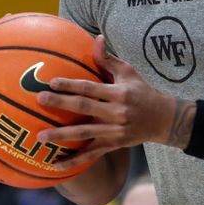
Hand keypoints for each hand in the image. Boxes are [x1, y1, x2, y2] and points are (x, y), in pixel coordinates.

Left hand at [36, 35, 185, 170]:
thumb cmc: (142, 91)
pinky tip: (55, 165)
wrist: (163, 120)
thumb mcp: (128, 72)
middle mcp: (117, 113)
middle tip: (40, 99)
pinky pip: (91, 155)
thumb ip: (108, 59)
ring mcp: (114, 132)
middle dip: (61, 104)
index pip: (91, 88)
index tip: (52, 82)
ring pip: (85, 134)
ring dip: (62, 136)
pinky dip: (74, 161)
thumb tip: (96, 39)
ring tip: (40, 136)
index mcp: (119, 93)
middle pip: (84, 108)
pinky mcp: (113, 145)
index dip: (71, 84)